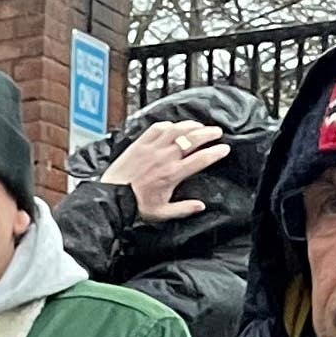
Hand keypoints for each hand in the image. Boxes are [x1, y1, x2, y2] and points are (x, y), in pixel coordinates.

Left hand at [102, 121, 224, 220]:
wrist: (111, 196)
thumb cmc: (135, 205)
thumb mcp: (162, 212)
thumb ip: (183, 209)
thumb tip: (201, 206)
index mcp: (173, 174)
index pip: (201, 159)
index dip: (216, 152)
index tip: (224, 149)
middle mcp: (165, 157)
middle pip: (193, 139)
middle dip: (208, 133)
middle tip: (217, 132)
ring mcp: (153, 148)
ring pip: (177, 129)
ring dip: (191, 125)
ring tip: (200, 126)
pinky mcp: (140, 143)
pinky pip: (158, 127)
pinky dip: (169, 124)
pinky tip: (174, 125)